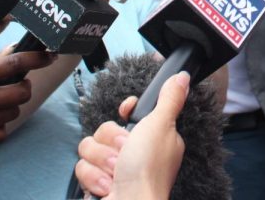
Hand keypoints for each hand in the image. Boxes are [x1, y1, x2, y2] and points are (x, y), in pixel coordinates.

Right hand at [75, 72, 189, 199]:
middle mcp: (134, 152)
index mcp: (153, 137)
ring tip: (116, 174)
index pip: (130, 112)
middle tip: (125, 154)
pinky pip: (82, 168)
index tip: (127, 113)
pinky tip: (107, 187)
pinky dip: (93, 177)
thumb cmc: (148, 170)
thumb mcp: (162, 126)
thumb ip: (169, 100)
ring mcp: (115, 169)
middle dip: (112, 143)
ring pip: (91, 147)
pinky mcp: (98, 183)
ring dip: (102, 161)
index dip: (125, 112)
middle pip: (105, 128)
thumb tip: (182, 77)